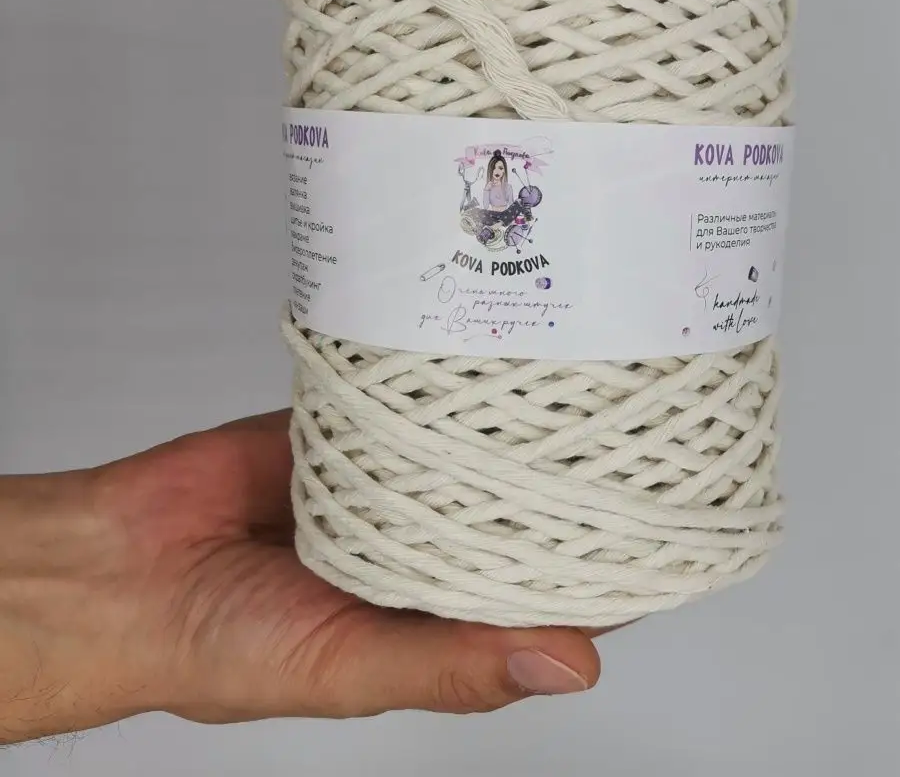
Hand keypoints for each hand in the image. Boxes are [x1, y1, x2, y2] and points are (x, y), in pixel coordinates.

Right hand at [0, 412, 602, 742]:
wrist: (122, 569)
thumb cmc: (223, 646)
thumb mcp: (347, 670)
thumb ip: (453, 667)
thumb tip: (570, 664)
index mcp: (436, 615)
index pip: (546, 589)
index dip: (607, 564)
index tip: (670, 528)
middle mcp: (425, 543)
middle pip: (516, 504)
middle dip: (568, 476)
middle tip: (638, 428)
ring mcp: (390, 477)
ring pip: (469, 443)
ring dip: (508, 420)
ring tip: (579, 376)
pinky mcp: (347, 427)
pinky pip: (405, 396)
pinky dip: (435, 380)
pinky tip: (480, 354)